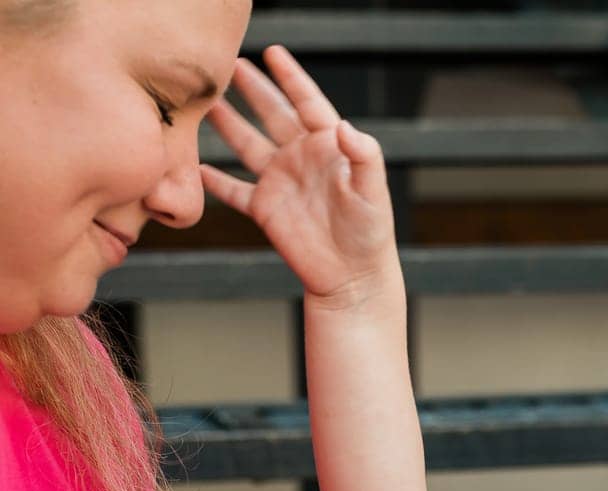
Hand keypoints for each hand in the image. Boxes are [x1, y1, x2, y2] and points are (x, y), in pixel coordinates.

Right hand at [201, 46, 397, 305]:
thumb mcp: (372, 192)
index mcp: (328, 148)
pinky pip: (232, 189)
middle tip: (229, 63)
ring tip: (204, 100)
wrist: (352, 277)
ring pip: (246, 143)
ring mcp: (281, 181)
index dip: (292, 77)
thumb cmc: (370, 234)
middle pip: (272, 114)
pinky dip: (211, 178)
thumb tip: (344, 126)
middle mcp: (301, 158)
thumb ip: (363, 157)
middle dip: (253, 88)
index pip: (309, 103)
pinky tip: (191, 163)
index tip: (274, 53)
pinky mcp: (264, 208)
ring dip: (227, 122)